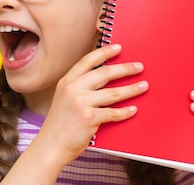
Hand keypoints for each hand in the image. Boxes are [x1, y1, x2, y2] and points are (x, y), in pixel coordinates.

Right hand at [36, 44, 148, 165]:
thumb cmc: (60, 124)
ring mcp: (81, 103)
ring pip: (114, 93)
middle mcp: (73, 89)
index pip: (88, 61)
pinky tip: (134, 109)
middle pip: (105, 73)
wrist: (50, 146)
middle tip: (139, 66)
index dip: (104, 52)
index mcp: (66, 81)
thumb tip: (105, 78)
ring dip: (132, 89)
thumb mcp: (63, 99)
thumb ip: (78, 87)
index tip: (118, 48)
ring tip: (143, 86)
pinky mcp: (89, 118)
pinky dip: (125, 112)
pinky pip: (113, 113)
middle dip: (125, 68)